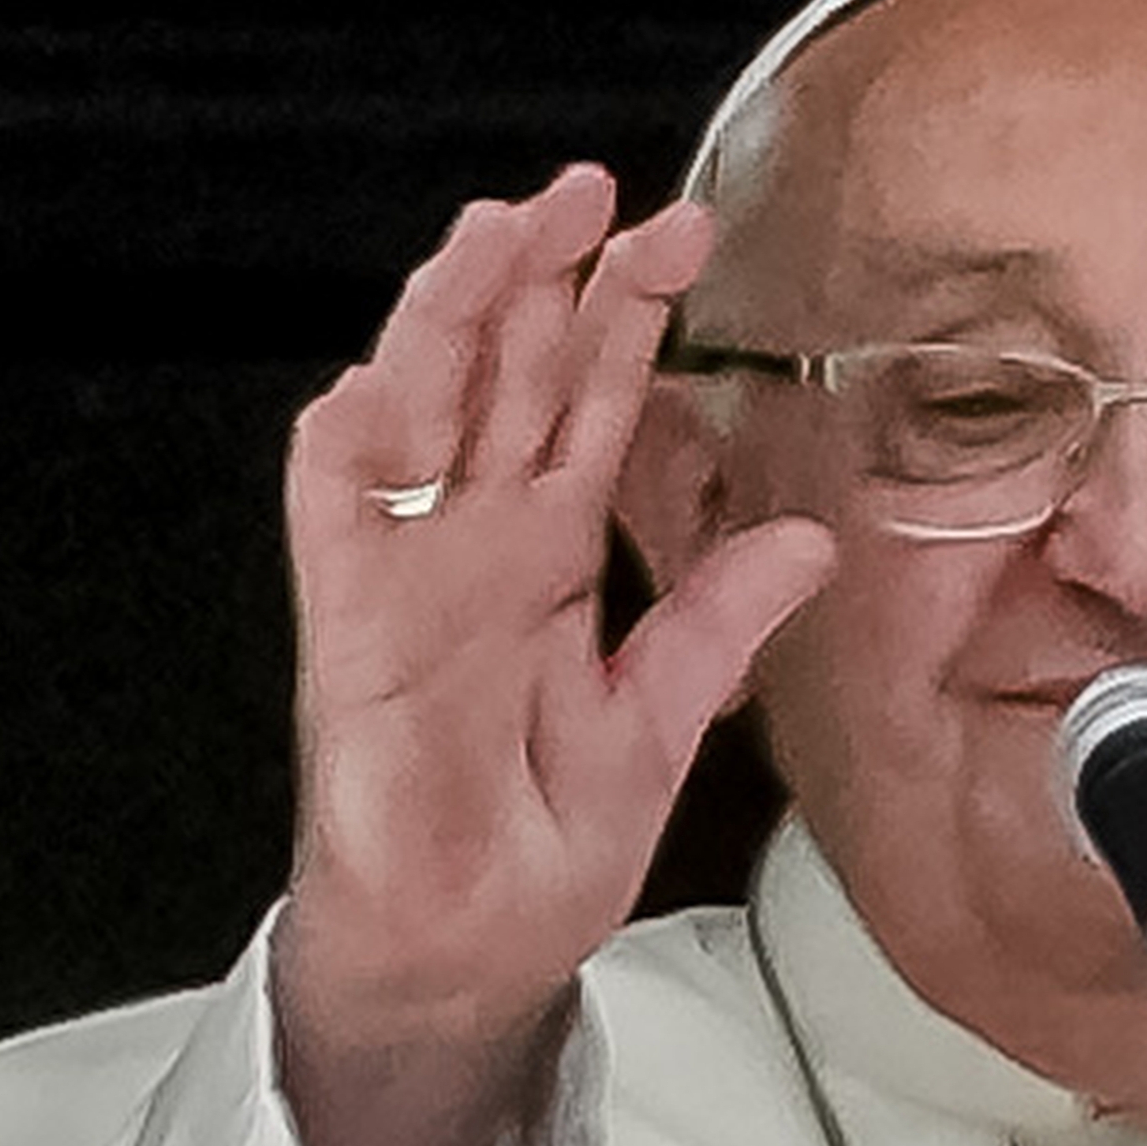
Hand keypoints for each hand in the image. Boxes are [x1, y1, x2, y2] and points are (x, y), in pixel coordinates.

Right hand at [270, 167, 835, 1145]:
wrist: (466, 953)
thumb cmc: (536, 846)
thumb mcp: (662, 725)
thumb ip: (720, 623)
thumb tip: (808, 539)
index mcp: (552, 557)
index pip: (592, 406)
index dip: (626, 316)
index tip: (679, 233)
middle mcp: (477, 543)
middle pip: (510, 377)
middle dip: (547, 277)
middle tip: (594, 192)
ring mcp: (409, 575)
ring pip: (422, 409)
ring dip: (452, 319)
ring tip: (497, 236)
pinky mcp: (352, 627)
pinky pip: (338, 514)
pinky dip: (352, 443)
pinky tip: (380, 378)